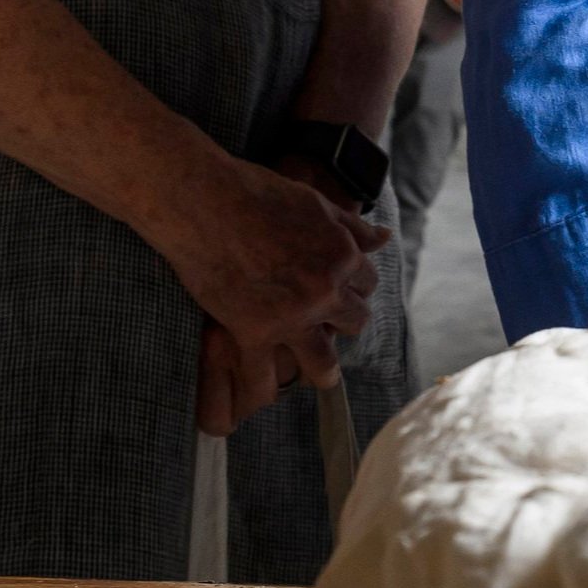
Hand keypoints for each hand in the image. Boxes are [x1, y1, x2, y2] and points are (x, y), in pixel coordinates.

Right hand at [166, 160, 386, 433]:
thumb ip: (352, 227)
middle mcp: (324, 291)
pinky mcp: (252, 333)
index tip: (337, 290)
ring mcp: (290, 317)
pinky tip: (261, 394)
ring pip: (323, 364)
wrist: (202, 201)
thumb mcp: (315, 202)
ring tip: (317, 373)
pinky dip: (263, 390)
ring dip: (322, 370)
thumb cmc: (256, 192)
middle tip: (324, 323)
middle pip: (355, 322)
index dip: (352, 287)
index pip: (367, 284)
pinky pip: (265, 379)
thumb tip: (384, 238)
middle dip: (342, 321)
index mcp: (342, 255)